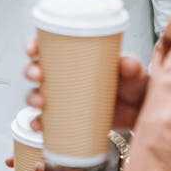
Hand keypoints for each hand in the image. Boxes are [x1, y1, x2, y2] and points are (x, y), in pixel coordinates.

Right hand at [24, 39, 148, 131]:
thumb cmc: (134, 84)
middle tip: (39, 76)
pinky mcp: (68, 118)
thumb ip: (131, 66)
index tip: (32, 49)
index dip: (34, 44)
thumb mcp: (134, 72)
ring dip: (32, 97)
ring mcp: (65, 97)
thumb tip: (127, 63)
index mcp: (76, 56)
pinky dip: (38, 123)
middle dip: (30, 70)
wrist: (140, 112)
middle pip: (37, 68)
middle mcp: (66, 75)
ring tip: (41, 102)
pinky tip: (39, 126)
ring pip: (37, 93)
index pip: (48, 45)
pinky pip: (46, 121)